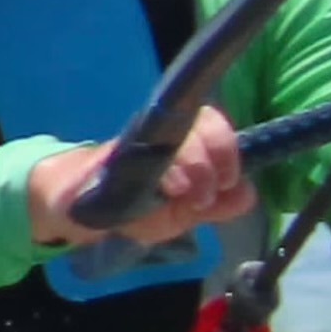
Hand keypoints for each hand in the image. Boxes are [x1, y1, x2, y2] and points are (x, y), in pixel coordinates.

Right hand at [35, 119, 249, 250]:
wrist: (80, 206)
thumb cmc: (137, 204)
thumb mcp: (183, 212)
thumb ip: (218, 205)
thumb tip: (249, 194)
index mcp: (189, 142)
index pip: (216, 123)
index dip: (228, 146)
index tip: (229, 180)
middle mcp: (166, 132)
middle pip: (203, 120)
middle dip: (212, 156)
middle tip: (203, 193)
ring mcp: (138, 137)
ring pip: (177, 130)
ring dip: (189, 161)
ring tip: (182, 193)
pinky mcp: (110, 152)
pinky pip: (138, 149)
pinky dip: (157, 168)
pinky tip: (162, 187)